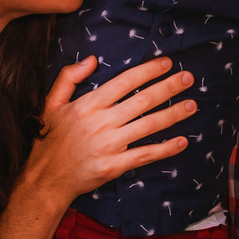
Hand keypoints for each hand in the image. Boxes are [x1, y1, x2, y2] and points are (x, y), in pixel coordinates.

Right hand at [27, 56, 195, 199]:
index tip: (167, 63)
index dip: (148, 71)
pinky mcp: (114, 166)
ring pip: (148, 125)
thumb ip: (69, 77)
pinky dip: (165, 149)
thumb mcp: (51, 103)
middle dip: (169, 87)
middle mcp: (101, 122)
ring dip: (174, 114)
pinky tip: (182, 141)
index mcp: (88, 104)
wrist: (46, 178)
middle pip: (142, 100)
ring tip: (192, 105)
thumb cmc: (50, 140)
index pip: (125, 81)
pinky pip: (145, 155)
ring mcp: (109, 145)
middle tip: (189, 78)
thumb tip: (92, 60)